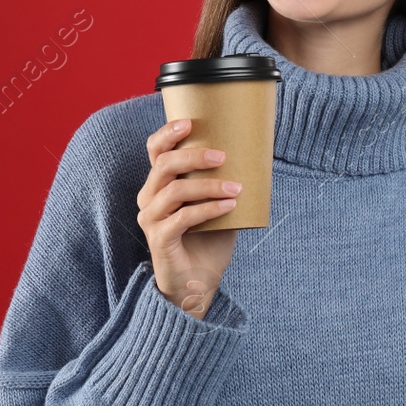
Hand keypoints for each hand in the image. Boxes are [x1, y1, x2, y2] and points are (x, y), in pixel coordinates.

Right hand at [136, 118, 242, 319]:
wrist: (198, 283)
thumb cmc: (208, 240)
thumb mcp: (218, 204)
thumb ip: (224, 181)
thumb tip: (256, 155)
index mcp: (159, 184)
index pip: (155, 150)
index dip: (168, 133)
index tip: (190, 122)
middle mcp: (149, 198)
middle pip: (164, 165)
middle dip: (194, 157)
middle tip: (223, 156)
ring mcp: (151, 220)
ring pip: (175, 191)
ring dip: (209, 186)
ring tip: (236, 188)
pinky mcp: (159, 240)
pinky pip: (183, 219)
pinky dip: (209, 209)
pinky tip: (230, 207)